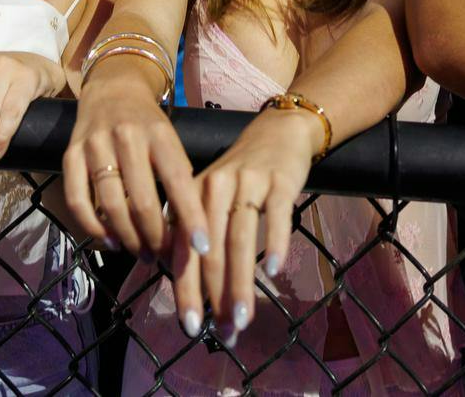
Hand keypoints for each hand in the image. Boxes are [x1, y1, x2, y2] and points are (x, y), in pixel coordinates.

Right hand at [64, 69, 207, 260]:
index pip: (178, 180)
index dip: (191, 217)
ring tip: (141, 253)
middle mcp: (127, 136)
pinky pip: (78, 200)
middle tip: (163, 256)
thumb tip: (190, 232)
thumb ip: (179, 178)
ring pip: (111, 204)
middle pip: (142, 201)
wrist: (113, 87)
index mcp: (159, 133)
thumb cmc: (149, 124)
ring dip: (128, 238)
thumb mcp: (171, 140)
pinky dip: (93, 226)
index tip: (201, 248)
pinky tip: (109, 240)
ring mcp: (96, 144)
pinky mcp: (71, 153)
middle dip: (156, 238)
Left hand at [175, 107, 317, 337]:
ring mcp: (248, 182)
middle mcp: (216, 187)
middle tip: (222, 333)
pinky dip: (274, 243)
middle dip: (215, 296)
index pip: (184, 249)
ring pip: (240, 238)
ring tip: (243, 318)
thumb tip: (188, 291)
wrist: (279, 131)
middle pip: (211, 249)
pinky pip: (275, 215)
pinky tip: (272, 272)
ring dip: (241, 283)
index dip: (185, 290)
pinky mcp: (280, 180)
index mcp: (192, 195)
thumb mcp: (210, 196)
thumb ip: (197, 235)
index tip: (190, 327)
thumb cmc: (240, 174)